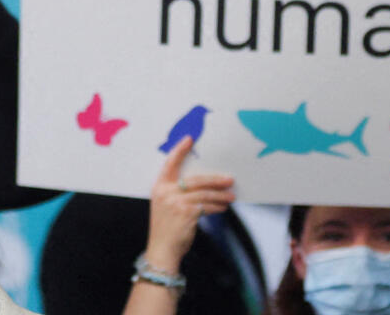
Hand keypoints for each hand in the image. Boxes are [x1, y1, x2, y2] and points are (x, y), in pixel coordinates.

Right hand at [144, 136, 234, 271]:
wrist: (161, 250)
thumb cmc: (166, 228)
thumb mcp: (165, 206)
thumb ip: (177, 193)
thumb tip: (203, 185)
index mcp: (159, 187)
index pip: (169, 163)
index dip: (179, 150)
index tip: (190, 139)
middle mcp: (166, 192)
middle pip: (195, 179)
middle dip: (215, 179)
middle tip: (229, 179)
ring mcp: (176, 202)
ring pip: (204, 193)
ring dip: (220, 195)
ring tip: (230, 197)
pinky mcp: (186, 213)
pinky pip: (206, 206)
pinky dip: (217, 207)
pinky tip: (222, 208)